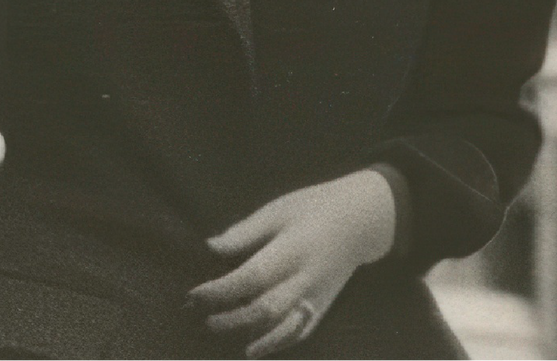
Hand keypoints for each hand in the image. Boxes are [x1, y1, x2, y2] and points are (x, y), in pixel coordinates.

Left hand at [188, 167, 401, 357]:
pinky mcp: (323, 305)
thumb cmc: (314, 209)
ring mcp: (317, 296)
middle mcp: (306, 278)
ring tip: (226, 335)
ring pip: (285, 326)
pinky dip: (278, 343)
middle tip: (203, 317)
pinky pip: (301, 331)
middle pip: (267, 307)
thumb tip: (210, 248)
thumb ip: (245, 233)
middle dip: (232, 318)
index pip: (253, 276)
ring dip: (254, 336)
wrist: (361, 221)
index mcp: (293, 250)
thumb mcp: (277, 211)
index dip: (222, 289)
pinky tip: (255, 347)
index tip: (195, 294)